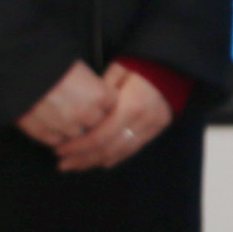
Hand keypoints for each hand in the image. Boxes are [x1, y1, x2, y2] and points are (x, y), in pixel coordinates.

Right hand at [17, 62, 115, 148]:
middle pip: (97, 124)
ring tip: (62, 116)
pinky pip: (57, 141)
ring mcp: (66, 127)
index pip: (112, 106)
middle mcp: (86, 114)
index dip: (104, 102)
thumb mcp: (80, 68)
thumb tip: (96, 94)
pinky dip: (55, 135)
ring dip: (72, 129)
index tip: (97, 99)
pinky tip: (49, 123)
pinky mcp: (45, 135)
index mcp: (100, 95)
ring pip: (78, 137)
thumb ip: (92, 86)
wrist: (19, 70)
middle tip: (80, 109)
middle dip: (91, 118)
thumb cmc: (50, 63)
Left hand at [51, 65, 172, 172]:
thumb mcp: (116, 72)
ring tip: (77, 166)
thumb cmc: (140, 65)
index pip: (100, 136)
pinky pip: (133, 149)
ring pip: (120, 152)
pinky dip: (115, 157)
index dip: (78, 146)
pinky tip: (100, 162)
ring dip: (96, 161)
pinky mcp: (156, 130)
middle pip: (108, 148)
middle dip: (83, 158)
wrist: (171, 66)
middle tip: (63, 164)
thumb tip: (80, 113)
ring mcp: (152, 127)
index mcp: (131, 106)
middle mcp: (143, 121)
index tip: (61, 149)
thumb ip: (100, 95)